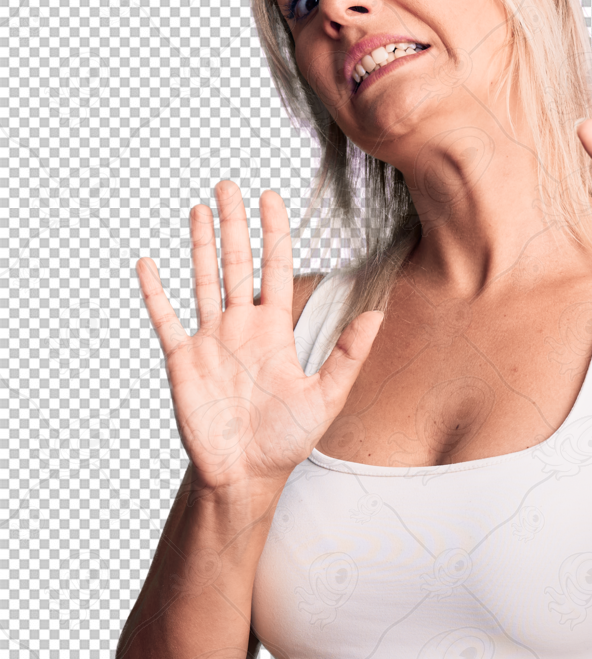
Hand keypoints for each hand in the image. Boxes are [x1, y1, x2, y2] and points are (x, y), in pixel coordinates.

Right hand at [136, 180, 381, 490]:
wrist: (246, 474)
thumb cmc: (286, 441)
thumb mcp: (325, 397)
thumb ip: (348, 356)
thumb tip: (376, 316)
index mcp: (274, 331)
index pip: (275, 269)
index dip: (273, 233)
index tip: (271, 196)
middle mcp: (241, 327)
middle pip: (236, 263)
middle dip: (234, 224)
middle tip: (228, 184)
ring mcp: (210, 340)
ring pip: (203, 280)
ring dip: (200, 244)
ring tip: (199, 207)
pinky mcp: (183, 360)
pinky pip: (165, 318)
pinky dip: (155, 292)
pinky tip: (148, 263)